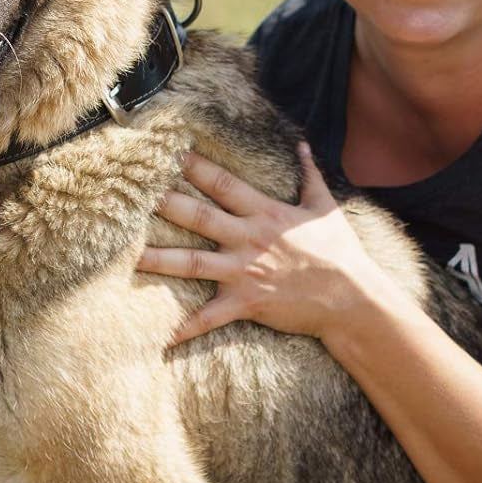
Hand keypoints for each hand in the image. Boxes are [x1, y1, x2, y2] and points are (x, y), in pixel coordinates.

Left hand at [138, 143, 382, 344]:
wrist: (352, 299)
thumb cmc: (341, 253)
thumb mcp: (327, 207)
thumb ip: (310, 175)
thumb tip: (303, 146)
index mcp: (266, 213)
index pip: (224, 184)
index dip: (197, 167)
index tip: (172, 153)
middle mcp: (249, 239)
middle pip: (199, 217)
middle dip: (167, 204)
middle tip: (136, 193)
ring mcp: (244, 272)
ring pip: (192, 263)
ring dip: (159, 259)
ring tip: (129, 255)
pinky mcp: (246, 303)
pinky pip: (209, 317)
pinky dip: (184, 327)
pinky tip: (160, 336)